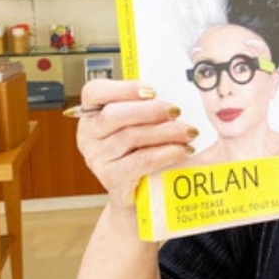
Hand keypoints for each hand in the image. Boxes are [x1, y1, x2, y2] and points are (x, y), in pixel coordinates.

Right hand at [73, 79, 196, 210]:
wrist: (143, 193)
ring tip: (189, 131)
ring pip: (132, 137)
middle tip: (177, 110)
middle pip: (115, 115)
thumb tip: (180, 85)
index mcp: (93, 114)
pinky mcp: (112, 179)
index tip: (152, 91)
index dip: (123, 88)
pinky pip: (142, 161)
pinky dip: (167, 153)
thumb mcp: (142, 123)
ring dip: (166, 131)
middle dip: (151, 110)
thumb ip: (150, 104)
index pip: (95, 92)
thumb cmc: (145, 148)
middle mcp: (89, 135)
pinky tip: (184, 150)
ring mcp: (98, 158)